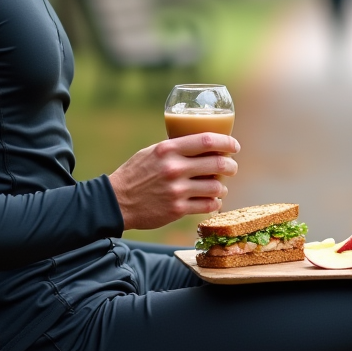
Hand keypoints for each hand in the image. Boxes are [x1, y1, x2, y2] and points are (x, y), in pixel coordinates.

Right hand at [109, 132, 239, 230]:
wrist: (117, 201)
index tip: (234, 146)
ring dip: (222, 187)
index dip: (227, 142)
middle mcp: (174, 168)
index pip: (207, 140)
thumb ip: (175, 149)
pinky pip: (207, 205)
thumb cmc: (135, 174)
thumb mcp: (152, 152)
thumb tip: (203, 146)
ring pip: (216, 187)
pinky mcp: (177, 209)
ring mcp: (177, 190)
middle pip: (217, 164)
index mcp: (168, 149)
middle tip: (232, 167)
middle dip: (231, 166)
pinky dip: (214, 202)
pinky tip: (212, 200)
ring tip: (220, 187)